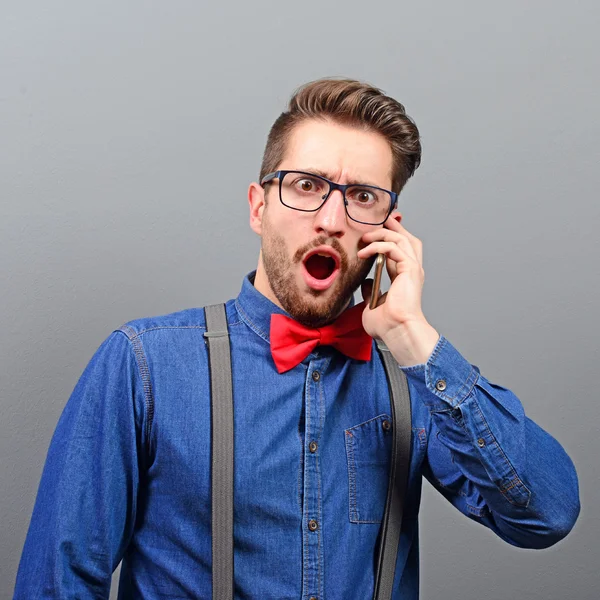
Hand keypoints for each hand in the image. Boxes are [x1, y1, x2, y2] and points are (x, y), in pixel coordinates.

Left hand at [357, 212, 426, 339]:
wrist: (397, 331)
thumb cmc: (387, 325)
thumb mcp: (373, 304)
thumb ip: (370, 290)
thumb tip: (365, 282)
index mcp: (405, 278)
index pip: (399, 251)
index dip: (388, 239)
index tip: (374, 232)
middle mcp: (411, 271)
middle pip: (407, 239)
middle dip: (393, 227)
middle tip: (379, 220)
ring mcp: (413, 269)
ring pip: (401, 239)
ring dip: (382, 233)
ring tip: (365, 236)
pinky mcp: (410, 269)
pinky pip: (394, 248)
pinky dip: (378, 246)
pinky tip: (364, 252)